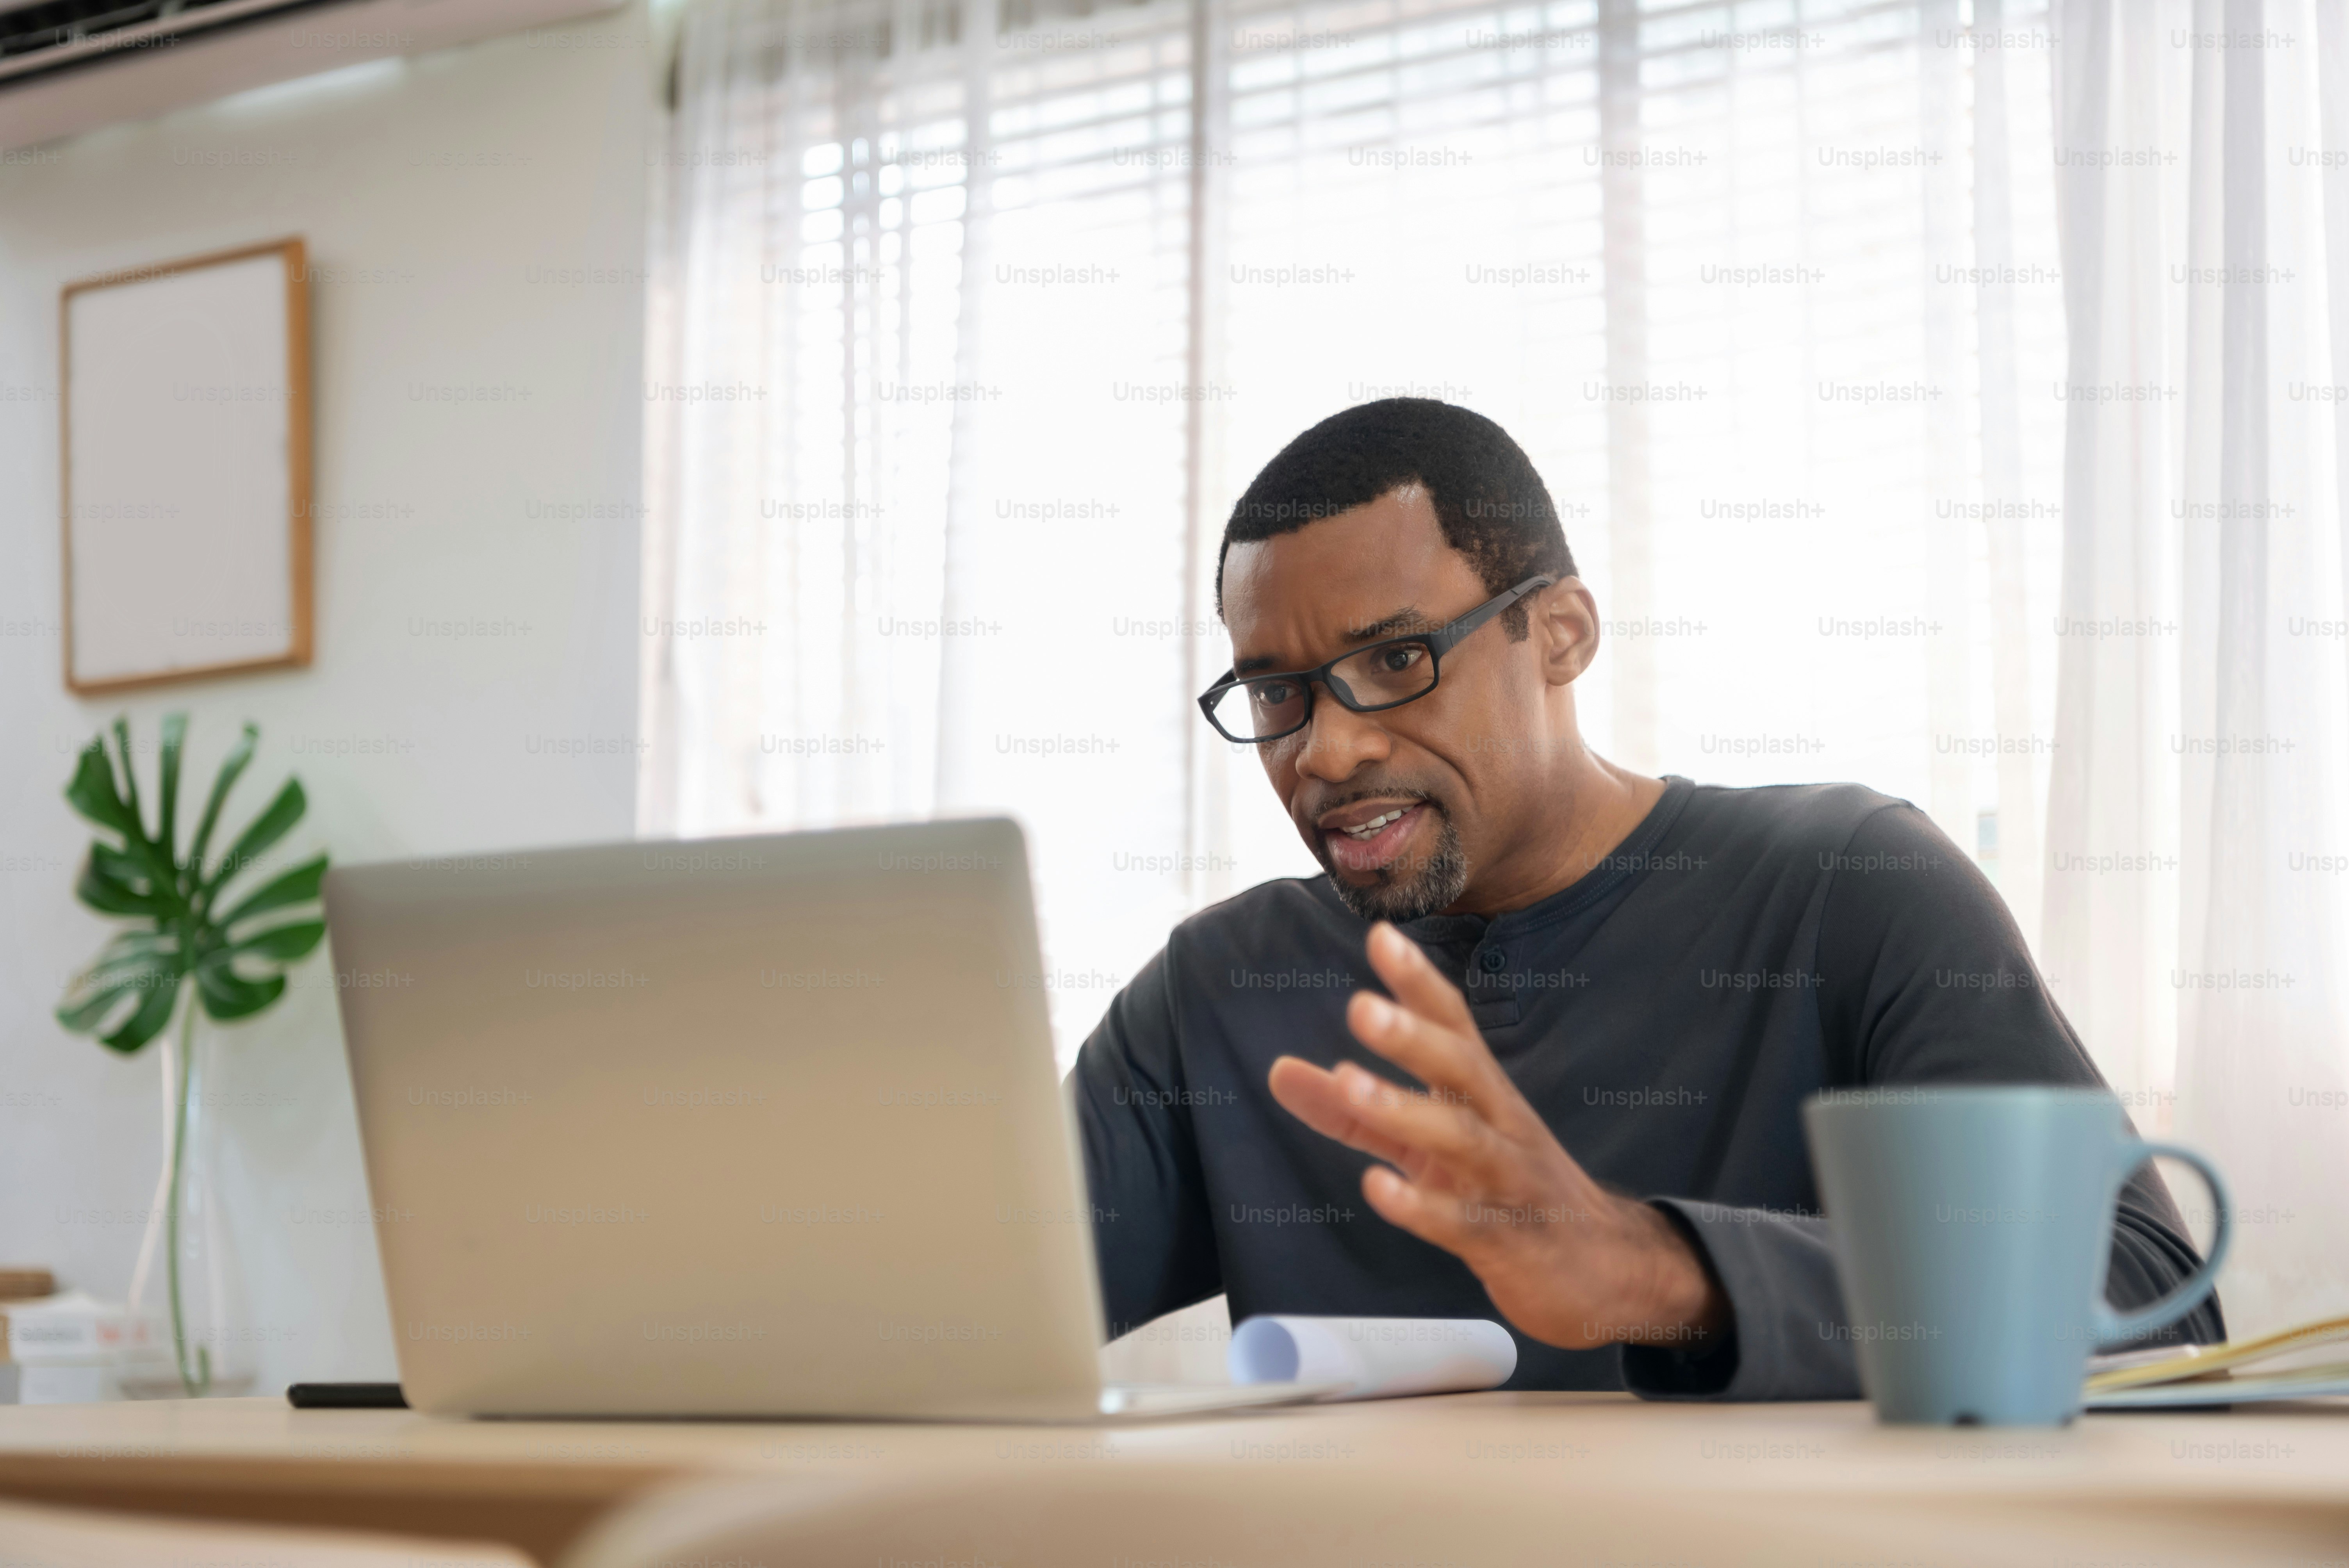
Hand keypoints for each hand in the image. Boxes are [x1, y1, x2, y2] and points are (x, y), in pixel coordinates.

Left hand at [1266, 922, 1727, 1351]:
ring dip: (1404, 1109)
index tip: (1380, 935)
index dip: (1418, 982)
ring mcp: (1508, 1181)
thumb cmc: (1502, 1191)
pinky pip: (1463, 1220)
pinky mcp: (1506, 1240)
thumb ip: (1354, 1112)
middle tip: (1360, 1006)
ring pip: (1463, 1138)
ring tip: (1349, 1083)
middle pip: (1461, 1068)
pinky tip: (1376, 1186)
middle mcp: (1500, 1124)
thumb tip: (1279, 1071)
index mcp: (1481, 1093)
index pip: (1453, 1025)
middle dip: (1413, 1035)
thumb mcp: (1425, 1146)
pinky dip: (1420, 1204)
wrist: (1603, 1269)